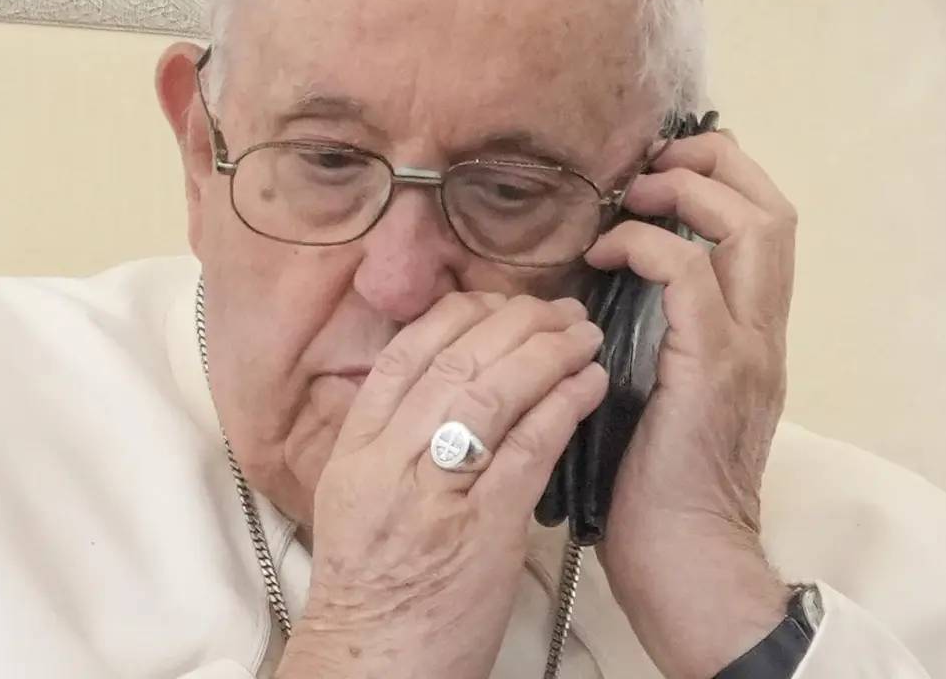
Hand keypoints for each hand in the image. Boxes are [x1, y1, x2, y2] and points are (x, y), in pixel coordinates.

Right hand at [276, 292, 607, 678]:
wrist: (375, 665)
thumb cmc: (376, 591)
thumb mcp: (356, 501)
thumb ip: (387, 443)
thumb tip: (434, 387)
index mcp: (356, 451)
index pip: (402, 355)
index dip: (455, 315)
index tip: (494, 303)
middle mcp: (389, 462)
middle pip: (452, 361)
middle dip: (511, 322)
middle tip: (554, 309)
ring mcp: (434, 494)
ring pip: (491, 391)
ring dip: (546, 352)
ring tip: (582, 334)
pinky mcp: (483, 529)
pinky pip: (528, 447)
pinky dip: (562, 405)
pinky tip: (589, 383)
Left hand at [585, 131, 795, 678]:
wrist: (684, 559)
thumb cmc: (653, 484)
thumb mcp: (656, 389)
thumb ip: (647, 334)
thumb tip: (588, 286)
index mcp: (749, 335)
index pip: (763, 225)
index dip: (717, 178)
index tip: (654, 171)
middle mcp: (762, 332)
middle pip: (773, 208)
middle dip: (713, 163)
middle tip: (649, 164)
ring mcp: (745, 348)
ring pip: (751, 227)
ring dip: (686, 192)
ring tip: (631, 196)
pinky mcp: (713, 369)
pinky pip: (690, 276)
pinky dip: (648, 246)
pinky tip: (606, 254)